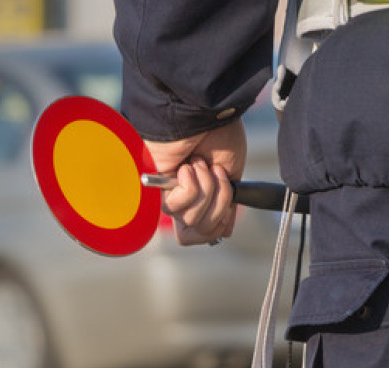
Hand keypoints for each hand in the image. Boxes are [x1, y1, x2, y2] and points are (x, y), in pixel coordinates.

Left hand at [145, 119, 246, 245]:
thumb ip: (226, 204)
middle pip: (201, 232)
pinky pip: (178, 206)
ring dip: (206, 190)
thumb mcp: (231, 174)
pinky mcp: (156, 188)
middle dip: (218, 206)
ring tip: (200, 163)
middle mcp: (183, 198)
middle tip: (215, 174)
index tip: (227, 204)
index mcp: (202, 194)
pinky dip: (191, 185)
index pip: (205, 234)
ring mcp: (169, 194)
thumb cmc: (219, 134)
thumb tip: (225, 231)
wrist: (205, 113)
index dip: (219, 224)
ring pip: (191, 220)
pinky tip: (187, 165)